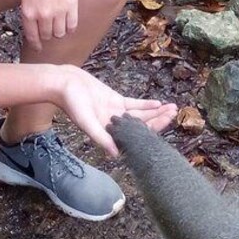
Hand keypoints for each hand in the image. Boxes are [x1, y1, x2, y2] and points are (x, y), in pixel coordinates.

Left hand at [21, 0, 77, 49]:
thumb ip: (30, 11)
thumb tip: (36, 25)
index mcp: (27, 11)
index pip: (32, 36)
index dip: (36, 44)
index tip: (39, 47)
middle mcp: (42, 14)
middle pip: (47, 36)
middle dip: (49, 34)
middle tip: (51, 28)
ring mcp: (58, 11)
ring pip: (60, 33)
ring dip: (60, 30)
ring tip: (60, 23)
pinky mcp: (71, 5)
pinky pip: (72, 26)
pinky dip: (70, 26)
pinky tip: (69, 21)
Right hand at [53, 64, 177, 156]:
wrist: (63, 83)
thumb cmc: (71, 103)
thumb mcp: (86, 121)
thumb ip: (100, 138)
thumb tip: (115, 155)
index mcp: (107, 134)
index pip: (134, 136)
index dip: (150, 132)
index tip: (165, 125)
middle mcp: (114, 125)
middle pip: (140, 125)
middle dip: (158, 120)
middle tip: (174, 113)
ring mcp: (115, 113)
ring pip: (139, 115)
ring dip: (155, 112)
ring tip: (172, 108)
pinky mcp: (114, 100)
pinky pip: (133, 104)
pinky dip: (145, 105)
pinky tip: (158, 103)